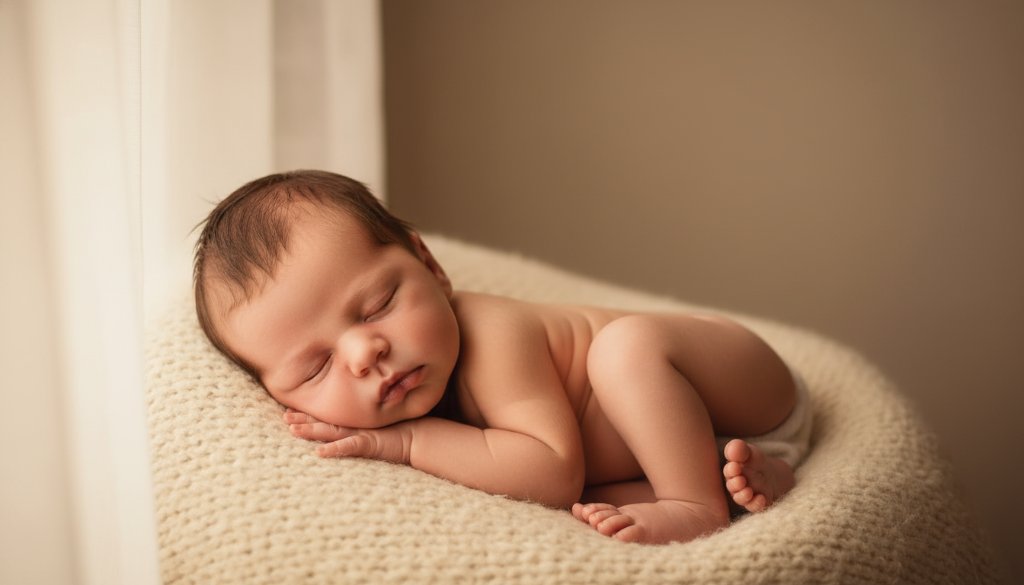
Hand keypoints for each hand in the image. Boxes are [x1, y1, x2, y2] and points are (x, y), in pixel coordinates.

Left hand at [283, 408, 411, 463]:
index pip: (327, 417)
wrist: (419, 437)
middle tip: (284, 416)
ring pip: (330, 432)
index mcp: (354, 422)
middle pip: (324, 422)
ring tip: (293, 429)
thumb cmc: (400, 431)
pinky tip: (319, 453)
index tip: (290, 410)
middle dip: (303, 419)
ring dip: (311, 431)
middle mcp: (354, 426)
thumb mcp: (377, 428)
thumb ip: (363, 426)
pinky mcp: (369, 444)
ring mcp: (360, 434)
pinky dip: (334, 450)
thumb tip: (350, 424)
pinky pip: (348, 447)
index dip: (309, 414)